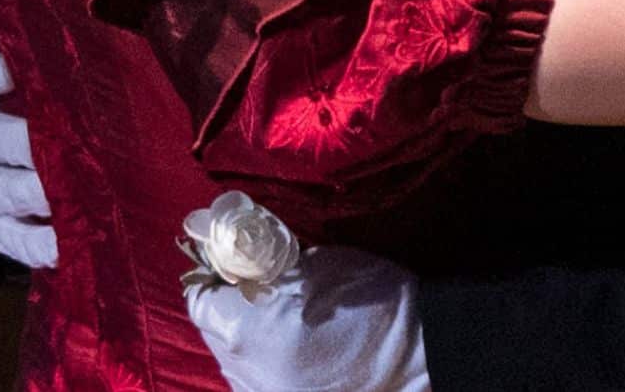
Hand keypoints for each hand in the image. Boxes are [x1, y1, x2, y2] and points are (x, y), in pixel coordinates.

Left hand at [184, 245, 429, 391]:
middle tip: (254, 283)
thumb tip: (229, 246)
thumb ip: (263, 260)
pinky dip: (262, 363)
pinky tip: (288, 348)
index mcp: (247, 330)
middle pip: (212, 332)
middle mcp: (245, 373)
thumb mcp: (314, 266)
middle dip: (227, 304)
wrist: (425, 358)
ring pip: (231, 361)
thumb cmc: (373, 302)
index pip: (198, 299)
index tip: (227, 260)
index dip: (211, 273)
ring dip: (243, 336)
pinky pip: (255, 382)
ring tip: (276, 318)